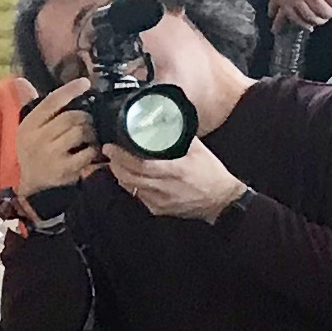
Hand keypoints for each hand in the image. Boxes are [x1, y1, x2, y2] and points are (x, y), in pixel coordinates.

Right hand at [11, 76, 100, 198]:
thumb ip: (30, 105)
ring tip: (88, 138)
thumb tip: (21, 81)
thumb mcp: (26, 130)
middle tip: (87, 123)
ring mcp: (52, 154)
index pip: (51, 101)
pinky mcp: (65, 169)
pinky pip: (88, 152)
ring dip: (90, 133)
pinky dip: (93, 150)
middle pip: (72, 117)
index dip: (70, 90)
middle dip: (85, 118)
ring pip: (81, 132)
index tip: (85, 83)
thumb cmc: (32, 153)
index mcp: (29, 125)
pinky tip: (90, 152)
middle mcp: (38, 139)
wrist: (32, 187)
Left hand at [105, 140, 243, 223]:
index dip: (121, 156)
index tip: (111, 147)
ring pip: (131, 189)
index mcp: (174, 171)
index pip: (139, 165)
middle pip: (129, 178)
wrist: (221, 200)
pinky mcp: (160, 210)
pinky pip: (139, 197)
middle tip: (110, 153)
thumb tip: (166, 120)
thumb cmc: (211, 174)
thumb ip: (180, 136)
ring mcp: (160, 201)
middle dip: (115, 165)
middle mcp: (164, 188)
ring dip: (120, 175)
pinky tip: (131, 178)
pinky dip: (131, 186)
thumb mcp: (198, 150)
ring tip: (116, 164)